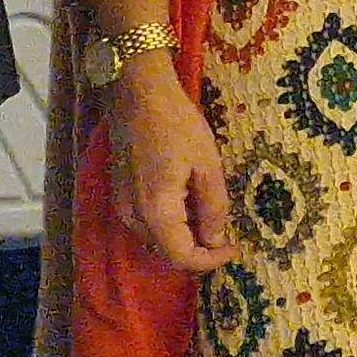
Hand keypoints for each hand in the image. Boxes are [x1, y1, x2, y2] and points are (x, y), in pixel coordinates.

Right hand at [109, 65, 238, 271]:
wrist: (138, 95)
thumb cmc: (177, 125)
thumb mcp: (208, 165)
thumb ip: (213, 207)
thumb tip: (216, 240)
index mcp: (156, 212)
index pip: (182, 258)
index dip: (211, 261)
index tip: (235, 248)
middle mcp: (133, 217)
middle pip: (167, 253)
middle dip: (200, 251)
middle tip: (228, 235)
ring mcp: (122, 207)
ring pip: (157, 240)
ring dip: (186, 237)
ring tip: (213, 216)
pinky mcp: (120, 196)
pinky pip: (148, 223)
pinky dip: (172, 223)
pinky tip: (190, 202)